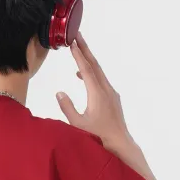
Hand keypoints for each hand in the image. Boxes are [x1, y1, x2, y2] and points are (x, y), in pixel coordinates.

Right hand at [56, 33, 136, 154]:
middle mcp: (106, 90)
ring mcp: (111, 94)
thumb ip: (68, 108)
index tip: (72, 42)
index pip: (86, 69)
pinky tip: (82, 75)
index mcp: (97, 94)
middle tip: (77, 35)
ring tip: (78, 50)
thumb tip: (59, 93)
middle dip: (85, 49)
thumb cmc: (98, 137)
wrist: (120, 145)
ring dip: (88, 60)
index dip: (78, 54)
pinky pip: (101, 80)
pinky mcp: (113, 99)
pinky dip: (91, 72)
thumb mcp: (78, 125)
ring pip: (99, 72)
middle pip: (94, 65)